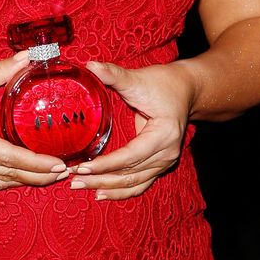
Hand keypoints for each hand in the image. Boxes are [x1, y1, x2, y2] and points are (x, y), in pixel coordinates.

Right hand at [0, 52, 71, 188]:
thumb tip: (27, 58)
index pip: (10, 158)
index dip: (37, 163)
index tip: (59, 164)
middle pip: (8, 176)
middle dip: (38, 177)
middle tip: (64, 173)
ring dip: (24, 182)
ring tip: (48, 176)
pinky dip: (5, 181)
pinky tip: (19, 175)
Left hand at [68, 60, 194, 200]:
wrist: (186, 89)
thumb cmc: (164, 83)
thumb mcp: (139, 78)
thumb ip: (114, 74)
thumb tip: (91, 66)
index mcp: (164, 134)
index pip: (130, 156)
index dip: (106, 164)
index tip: (82, 167)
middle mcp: (167, 153)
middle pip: (130, 174)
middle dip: (100, 179)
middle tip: (73, 179)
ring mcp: (165, 161)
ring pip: (134, 183)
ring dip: (107, 188)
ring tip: (81, 187)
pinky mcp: (159, 163)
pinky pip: (140, 183)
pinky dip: (121, 191)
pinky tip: (102, 193)